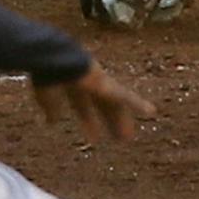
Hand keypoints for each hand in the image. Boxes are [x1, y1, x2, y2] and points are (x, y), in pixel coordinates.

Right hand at [33, 61, 156, 141]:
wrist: (58, 60)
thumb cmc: (49, 75)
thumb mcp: (47, 96)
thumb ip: (52, 108)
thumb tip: (52, 122)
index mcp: (75, 86)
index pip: (85, 108)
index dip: (89, 122)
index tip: (94, 137)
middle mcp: (91, 85)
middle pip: (103, 107)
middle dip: (110, 122)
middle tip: (118, 138)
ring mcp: (102, 84)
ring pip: (116, 105)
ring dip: (121, 121)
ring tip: (127, 138)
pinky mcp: (110, 84)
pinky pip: (127, 95)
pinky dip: (139, 104)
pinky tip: (151, 112)